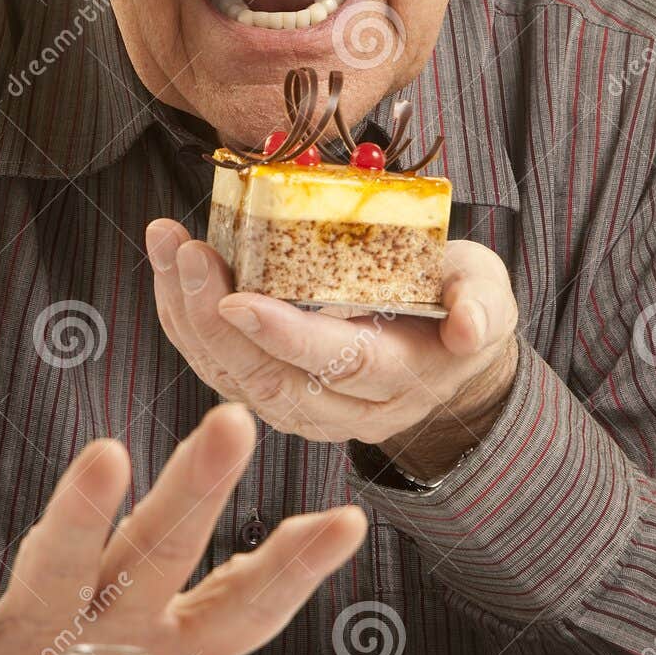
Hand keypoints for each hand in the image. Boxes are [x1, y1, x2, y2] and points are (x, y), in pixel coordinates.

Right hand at [0, 405, 365, 654]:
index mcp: (167, 647)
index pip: (243, 602)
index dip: (294, 567)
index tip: (348, 522)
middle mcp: (102, 621)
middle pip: (158, 549)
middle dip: (199, 491)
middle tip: (235, 425)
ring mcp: (24, 631)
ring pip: (58, 563)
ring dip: (81, 512)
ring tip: (104, 460)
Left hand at [146, 220, 518, 468]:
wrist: (445, 349)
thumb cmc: (461, 304)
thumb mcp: (487, 295)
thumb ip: (481, 307)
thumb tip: (468, 327)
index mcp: (398, 380)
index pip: (336, 364)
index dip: (285, 335)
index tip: (237, 297)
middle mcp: (344, 409)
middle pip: (269, 378)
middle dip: (216, 317)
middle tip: (188, 252)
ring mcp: (303, 410)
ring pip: (231, 375)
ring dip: (187, 312)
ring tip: (167, 244)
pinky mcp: (270, 394)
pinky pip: (216, 366)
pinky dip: (183, 319)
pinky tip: (168, 267)